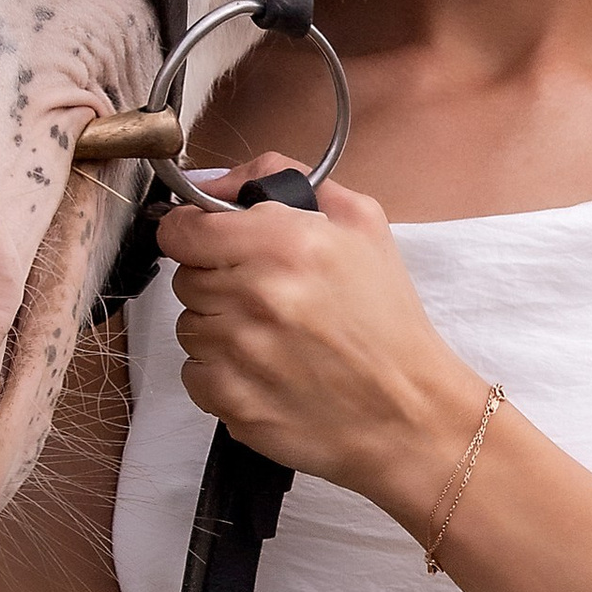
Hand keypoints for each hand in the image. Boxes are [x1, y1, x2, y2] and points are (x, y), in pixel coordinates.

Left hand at [157, 156, 489, 533]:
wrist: (409, 412)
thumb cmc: (387, 319)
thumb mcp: (362, 222)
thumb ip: (283, 179)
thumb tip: (215, 183)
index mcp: (285, 242)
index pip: (183, 229)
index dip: (193, 232)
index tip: (209, 242)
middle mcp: (255, 294)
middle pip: (185, 278)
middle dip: (218, 280)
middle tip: (266, 295)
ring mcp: (238, 352)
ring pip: (188, 326)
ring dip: (220, 327)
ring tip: (272, 336)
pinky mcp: (231, 401)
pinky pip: (194, 373)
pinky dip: (221, 372)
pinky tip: (265, 371)